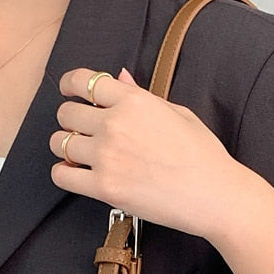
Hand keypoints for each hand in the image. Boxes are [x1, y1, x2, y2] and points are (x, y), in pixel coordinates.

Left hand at [49, 67, 241, 240]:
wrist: (213, 195)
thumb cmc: (203, 156)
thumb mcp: (177, 113)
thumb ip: (140, 96)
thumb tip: (118, 78)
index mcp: (134, 101)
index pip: (82, 81)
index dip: (69, 85)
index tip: (68, 92)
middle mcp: (115, 124)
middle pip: (66, 113)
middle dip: (70, 121)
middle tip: (80, 131)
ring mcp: (107, 156)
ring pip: (60, 143)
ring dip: (65, 148)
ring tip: (80, 155)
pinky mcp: (104, 187)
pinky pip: (62, 175)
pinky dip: (64, 173)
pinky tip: (77, 173)